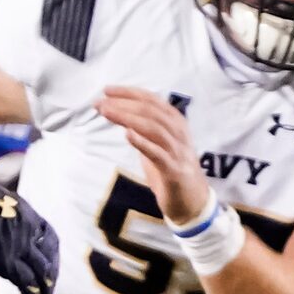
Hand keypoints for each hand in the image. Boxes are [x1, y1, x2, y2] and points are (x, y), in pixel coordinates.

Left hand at [94, 86, 212, 225]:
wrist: (193, 203)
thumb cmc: (172, 171)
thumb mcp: (158, 145)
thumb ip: (145, 130)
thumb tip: (121, 116)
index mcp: (176, 123)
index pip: (152, 100)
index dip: (129, 93)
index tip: (107, 90)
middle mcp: (179, 133)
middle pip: (151, 111)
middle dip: (123, 104)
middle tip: (100, 103)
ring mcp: (178, 152)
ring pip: (154, 128)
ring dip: (128, 118)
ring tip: (107, 113)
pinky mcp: (174, 171)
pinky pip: (158, 154)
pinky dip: (143, 142)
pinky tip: (128, 134)